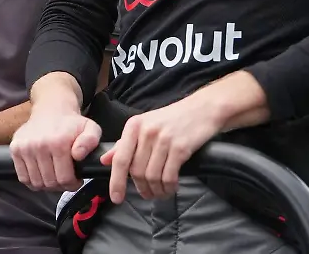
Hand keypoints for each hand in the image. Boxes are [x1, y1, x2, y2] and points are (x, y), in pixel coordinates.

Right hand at [9, 107, 101, 192]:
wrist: (50, 110)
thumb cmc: (71, 124)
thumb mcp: (90, 128)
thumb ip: (90, 141)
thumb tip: (78, 155)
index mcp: (59, 142)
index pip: (64, 179)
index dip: (72, 184)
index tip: (75, 180)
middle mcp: (39, 145)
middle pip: (50, 182)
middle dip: (60, 185)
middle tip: (65, 178)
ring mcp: (25, 147)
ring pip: (36, 183)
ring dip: (46, 185)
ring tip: (53, 176)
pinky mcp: (15, 149)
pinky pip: (23, 177)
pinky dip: (32, 181)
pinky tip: (41, 174)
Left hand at [100, 96, 223, 203]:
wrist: (203, 109)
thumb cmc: (172, 119)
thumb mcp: (145, 125)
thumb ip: (124, 143)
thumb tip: (105, 160)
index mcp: (134, 126)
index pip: (120, 159)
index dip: (116, 181)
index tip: (116, 198)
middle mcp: (146, 132)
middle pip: (137, 171)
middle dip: (142, 188)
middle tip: (148, 195)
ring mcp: (163, 139)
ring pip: (152, 176)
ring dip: (156, 190)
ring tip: (161, 193)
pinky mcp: (181, 147)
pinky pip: (169, 176)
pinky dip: (169, 187)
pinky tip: (171, 188)